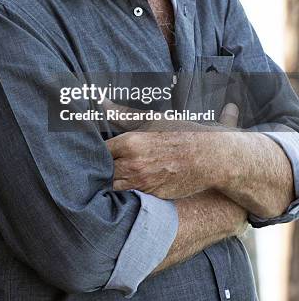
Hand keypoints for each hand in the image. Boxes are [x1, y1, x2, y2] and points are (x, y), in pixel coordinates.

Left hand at [106, 103, 239, 197]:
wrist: (208, 157)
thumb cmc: (179, 134)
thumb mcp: (151, 119)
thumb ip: (122, 113)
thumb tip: (101, 102)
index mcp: (130, 143)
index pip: (98, 151)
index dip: (94, 152)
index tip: (92, 150)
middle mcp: (133, 165)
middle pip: (102, 172)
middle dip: (98, 169)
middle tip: (96, 165)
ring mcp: (142, 184)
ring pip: (113, 187)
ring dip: (110, 182)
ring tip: (110, 176)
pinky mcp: (150, 198)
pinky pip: (129, 197)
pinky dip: (124, 193)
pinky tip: (125, 186)